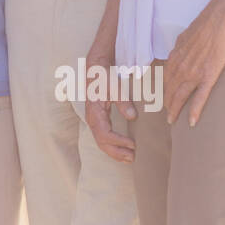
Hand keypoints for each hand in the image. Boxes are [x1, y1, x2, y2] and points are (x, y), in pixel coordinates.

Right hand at [83, 47, 135, 162]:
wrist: (94, 67)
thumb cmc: (103, 75)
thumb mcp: (114, 85)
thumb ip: (122, 100)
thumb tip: (132, 116)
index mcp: (95, 111)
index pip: (104, 134)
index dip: (118, 142)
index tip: (132, 145)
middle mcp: (92, 117)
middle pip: (101, 141)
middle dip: (116, 152)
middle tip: (132, 158)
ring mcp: (94, 119)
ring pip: (101, 140)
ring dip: (114, 151)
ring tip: (129, 157)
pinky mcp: (98, 118)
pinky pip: (103, 136)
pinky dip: (112, 144)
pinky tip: (121, 147)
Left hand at [161, 9, 224, 126]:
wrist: (218, 21)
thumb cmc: (202, 27)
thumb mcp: (183, 38)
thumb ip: (178, 50)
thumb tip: (175, 57)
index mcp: (174, 58)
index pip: (164, 80)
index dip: (162, 92)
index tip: (161, 100)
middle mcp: (180, 67)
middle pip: (169, 90)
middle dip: (166, 104)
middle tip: (165, 115)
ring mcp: (193, 73)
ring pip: (180, 96)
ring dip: (175, 110)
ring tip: (172, 120)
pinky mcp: (208, 76)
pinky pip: (200, 97)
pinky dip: (194, 110)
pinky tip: (191, 122)